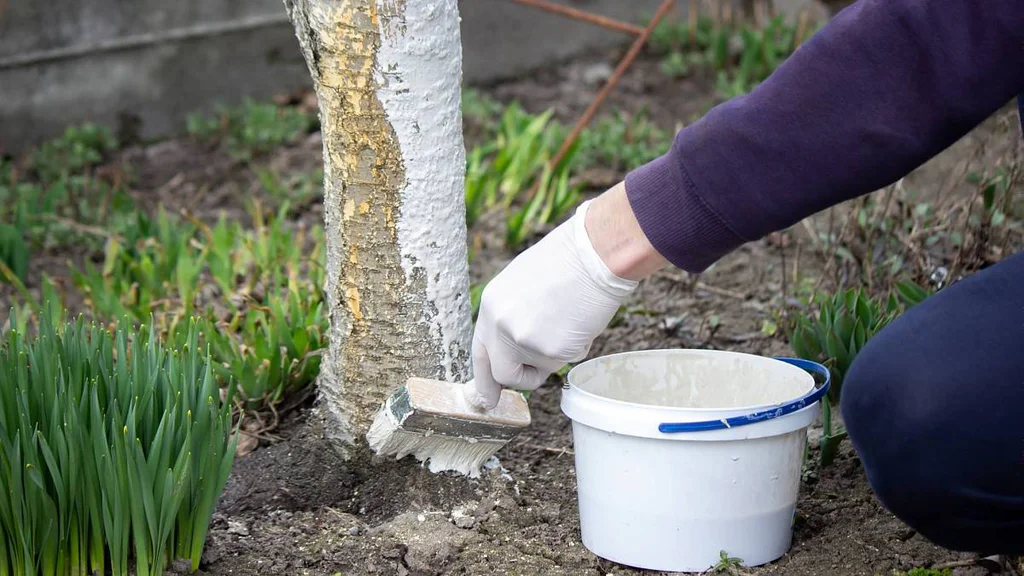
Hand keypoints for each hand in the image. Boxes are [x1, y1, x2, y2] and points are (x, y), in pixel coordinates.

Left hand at [466, 182, 667, 409]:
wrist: (593, 253)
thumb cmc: (566, 262)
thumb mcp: (522, 284)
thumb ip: (513, 316)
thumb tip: (514, 347)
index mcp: (491, 307)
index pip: (481, 352)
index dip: (485, 377)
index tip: (487, 398)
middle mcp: (501, 326)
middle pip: (503, 373)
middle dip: (520, 379)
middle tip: (532, 379)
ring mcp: (524, 340)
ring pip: (540, 367)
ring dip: (554, 354)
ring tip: (568, 319)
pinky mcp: (552, 350)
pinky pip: (564, 360)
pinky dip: (575, 346)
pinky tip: (580, 320)